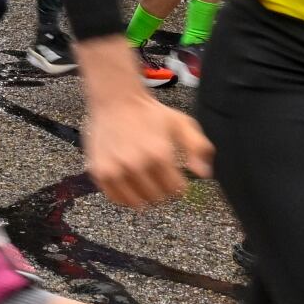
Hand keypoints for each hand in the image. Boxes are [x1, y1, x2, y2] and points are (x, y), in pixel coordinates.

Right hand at [80, 68, 214, 207]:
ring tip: (144, 182)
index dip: (178, 185)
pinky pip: (116, 198)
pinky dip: (124, 196)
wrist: (116, 100)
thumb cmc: (149, 112)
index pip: (175, 189)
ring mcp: (116, 169)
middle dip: (161, 191)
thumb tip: (203, 173)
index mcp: (159, 154)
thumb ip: (198, 148)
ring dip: (143, 196)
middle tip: (158, 178)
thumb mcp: (181, 123)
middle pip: (157, 198)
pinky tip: (128, 185)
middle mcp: (136, 164)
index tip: (174, 178)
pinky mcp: (100, 171)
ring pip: (137, 203)